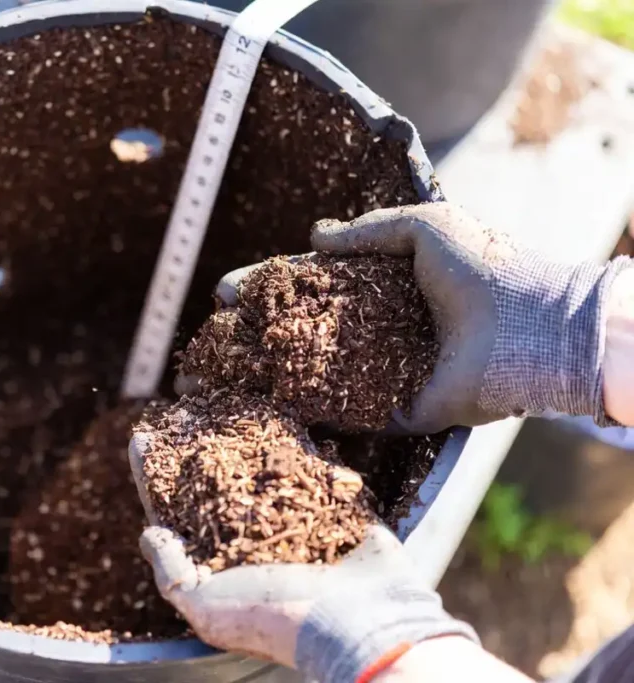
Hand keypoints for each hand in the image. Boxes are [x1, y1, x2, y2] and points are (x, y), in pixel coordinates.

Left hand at [129, 435, 476, 681]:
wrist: (360, 622)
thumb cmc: (277, 619)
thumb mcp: (206, 606)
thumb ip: (172, 570)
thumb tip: (147, 533)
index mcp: (218, 559)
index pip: (175, 508)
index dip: (155, 474)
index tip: (140, 438)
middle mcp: (251, 536)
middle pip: (214, 480)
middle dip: (195, 444)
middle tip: (182, 409)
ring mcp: (291, 518)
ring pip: (258, 467)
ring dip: (241, 435)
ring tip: (221, 399)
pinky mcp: (330, 504)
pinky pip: (307, 463)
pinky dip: (292, 439)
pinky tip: (273, 411)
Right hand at [211, 203, 630, 431]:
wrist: (535, 327)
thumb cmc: (487, 266)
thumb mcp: (425, 226)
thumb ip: (368, 230)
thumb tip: (313, 238)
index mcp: (385, 287)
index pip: (315, 286)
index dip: (272, 286)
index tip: (228, 289)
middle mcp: (378, 329)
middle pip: (306, 329)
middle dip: (260, 328)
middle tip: (215, 328)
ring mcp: (384, 371)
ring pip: (317, 370)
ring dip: (273, 368)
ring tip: (225, 368)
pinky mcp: (398, 408)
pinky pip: (347, 410)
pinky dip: (311, 407)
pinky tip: (263, 402)